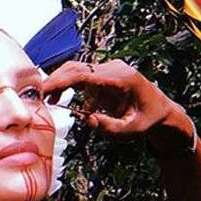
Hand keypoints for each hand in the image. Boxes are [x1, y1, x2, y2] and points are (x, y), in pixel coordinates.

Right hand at [43, 60, 195, 155]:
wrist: (162, 113)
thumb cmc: (149, 122)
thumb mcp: (132, 131)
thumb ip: (110, 128)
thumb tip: (88, 120)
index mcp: (122, 79)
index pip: (85, 75)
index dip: (62, 81)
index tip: (45, 90)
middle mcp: (115, 69)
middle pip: (78, 68)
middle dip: (56, 80)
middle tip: (38, 96)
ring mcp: (110, 70)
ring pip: (78, 70)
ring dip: (62, 83)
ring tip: (49, 101)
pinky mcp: (105, 75)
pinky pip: (83, 77)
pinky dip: (70, 86)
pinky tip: (62, 100)